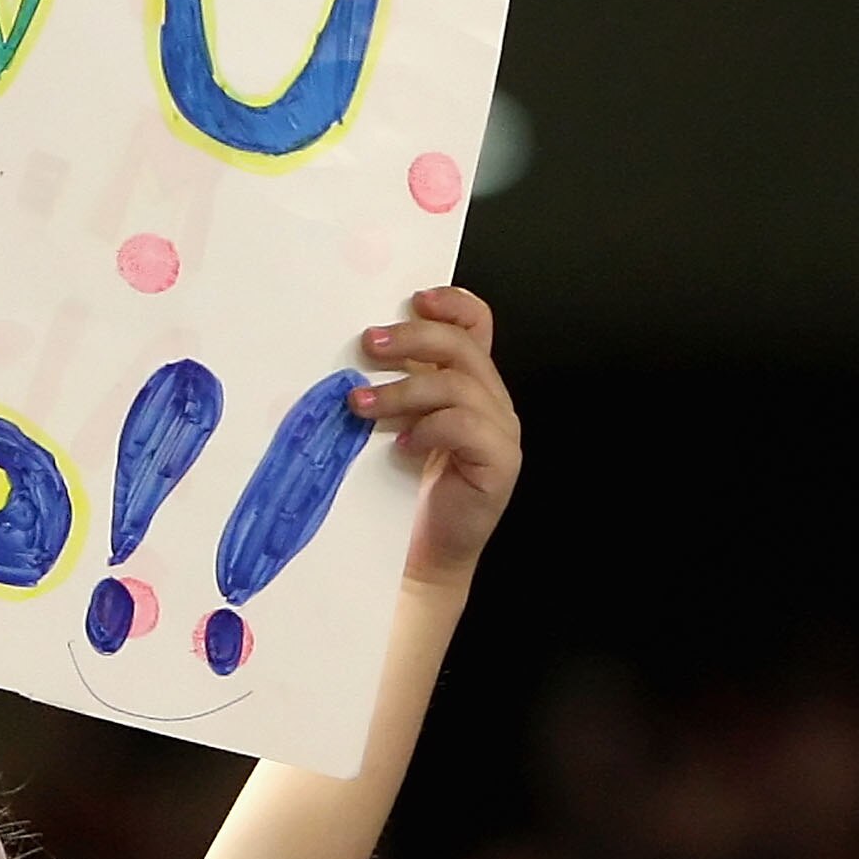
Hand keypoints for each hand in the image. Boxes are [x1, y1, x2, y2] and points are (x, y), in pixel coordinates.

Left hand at [349, 286, 519, 590]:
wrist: (419, 558)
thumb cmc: (400, 493)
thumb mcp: (393, 426)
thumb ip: (393, 387)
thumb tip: (358, 350)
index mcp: (469, 385)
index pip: (476, 326)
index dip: (451, 305)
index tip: (413, 300)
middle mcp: (491, 402)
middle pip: (463, 347)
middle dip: (414, 340)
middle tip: (369, 345)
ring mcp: (500, 433)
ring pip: (459, 385)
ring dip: (404, 390)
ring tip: (361, 404)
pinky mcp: (499, 464)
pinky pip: (466, 427)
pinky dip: (429, 429)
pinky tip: (400, 445)